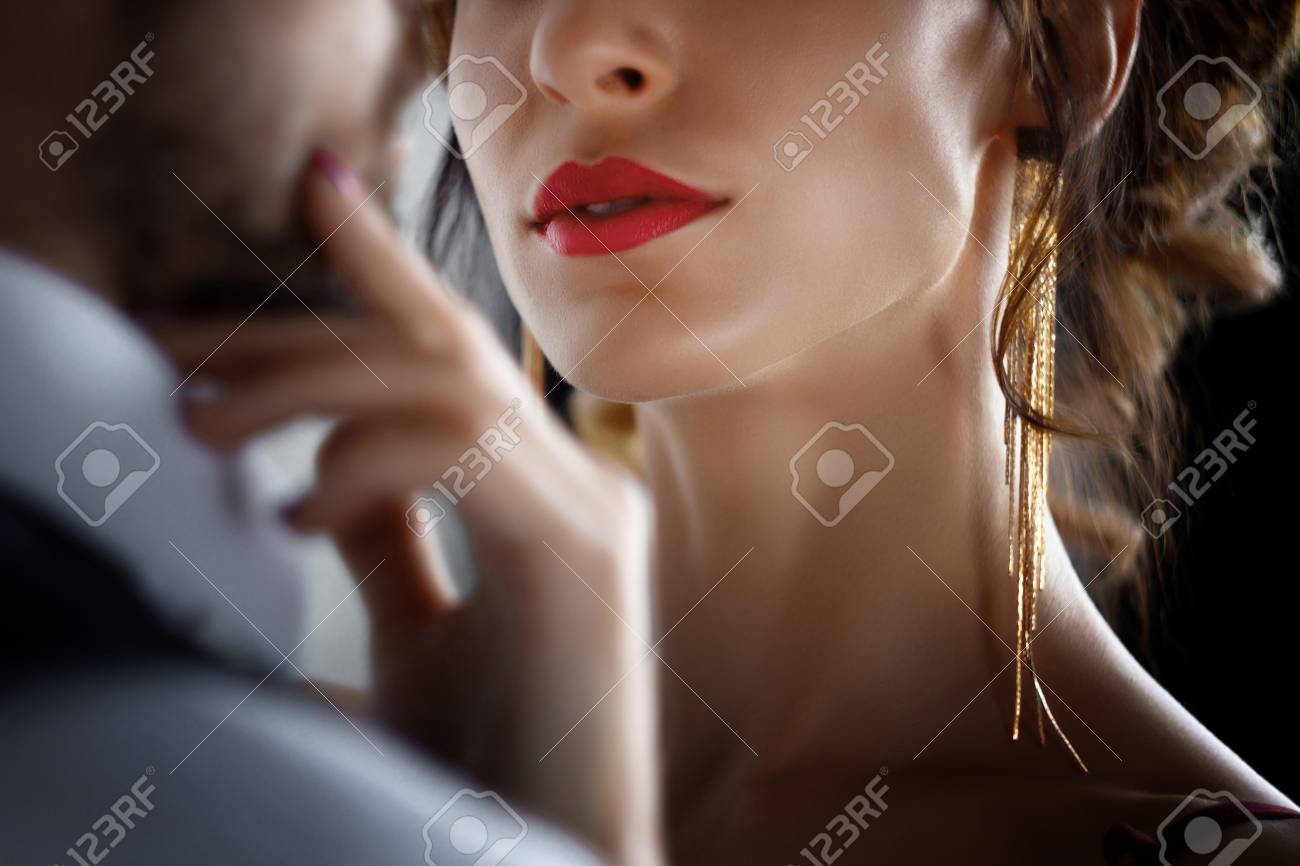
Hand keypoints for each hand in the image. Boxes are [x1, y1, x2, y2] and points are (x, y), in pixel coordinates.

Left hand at [156, 150, 661, 865]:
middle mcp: (577, 482)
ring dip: (306, 386)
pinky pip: (462, 456)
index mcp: (539, 496)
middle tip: (171, 339)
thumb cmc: (494, 765)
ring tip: (198, 421)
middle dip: (295, 330)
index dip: (386, 262)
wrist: (557, 853)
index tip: (318, 188)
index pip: (452, 355)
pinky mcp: (582, 553)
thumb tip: (310, 464)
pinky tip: (293, 507)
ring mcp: (588, 511)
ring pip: (442, 383)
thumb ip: (386, 535)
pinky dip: (364, 463)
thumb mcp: (419, 629)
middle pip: (434, 349)